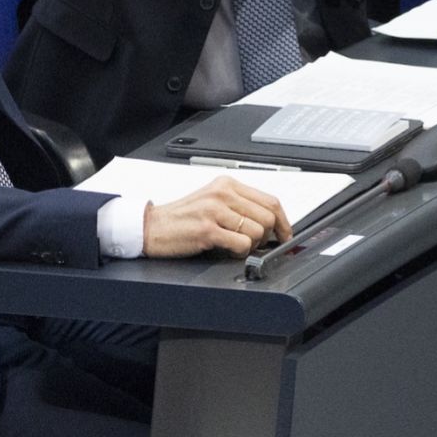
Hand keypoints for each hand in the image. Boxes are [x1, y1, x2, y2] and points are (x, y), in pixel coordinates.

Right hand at [143, 177, 294, 256]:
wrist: (152, 227)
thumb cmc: (182, 218)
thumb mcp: (213, 202)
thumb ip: (239, 207)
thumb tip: (272, 223)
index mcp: (226, 184)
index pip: (270, 200)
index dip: (283, 221)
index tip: (284, 234)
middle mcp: (222, 193)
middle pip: (268, 216)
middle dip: (267, 236)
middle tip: (255, 243)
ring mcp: (214, 210)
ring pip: (258, 231)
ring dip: (251, 245)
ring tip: (235, 245)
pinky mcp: (207, 229)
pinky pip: (242, 243)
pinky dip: (240, 251)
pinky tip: (227, 249)